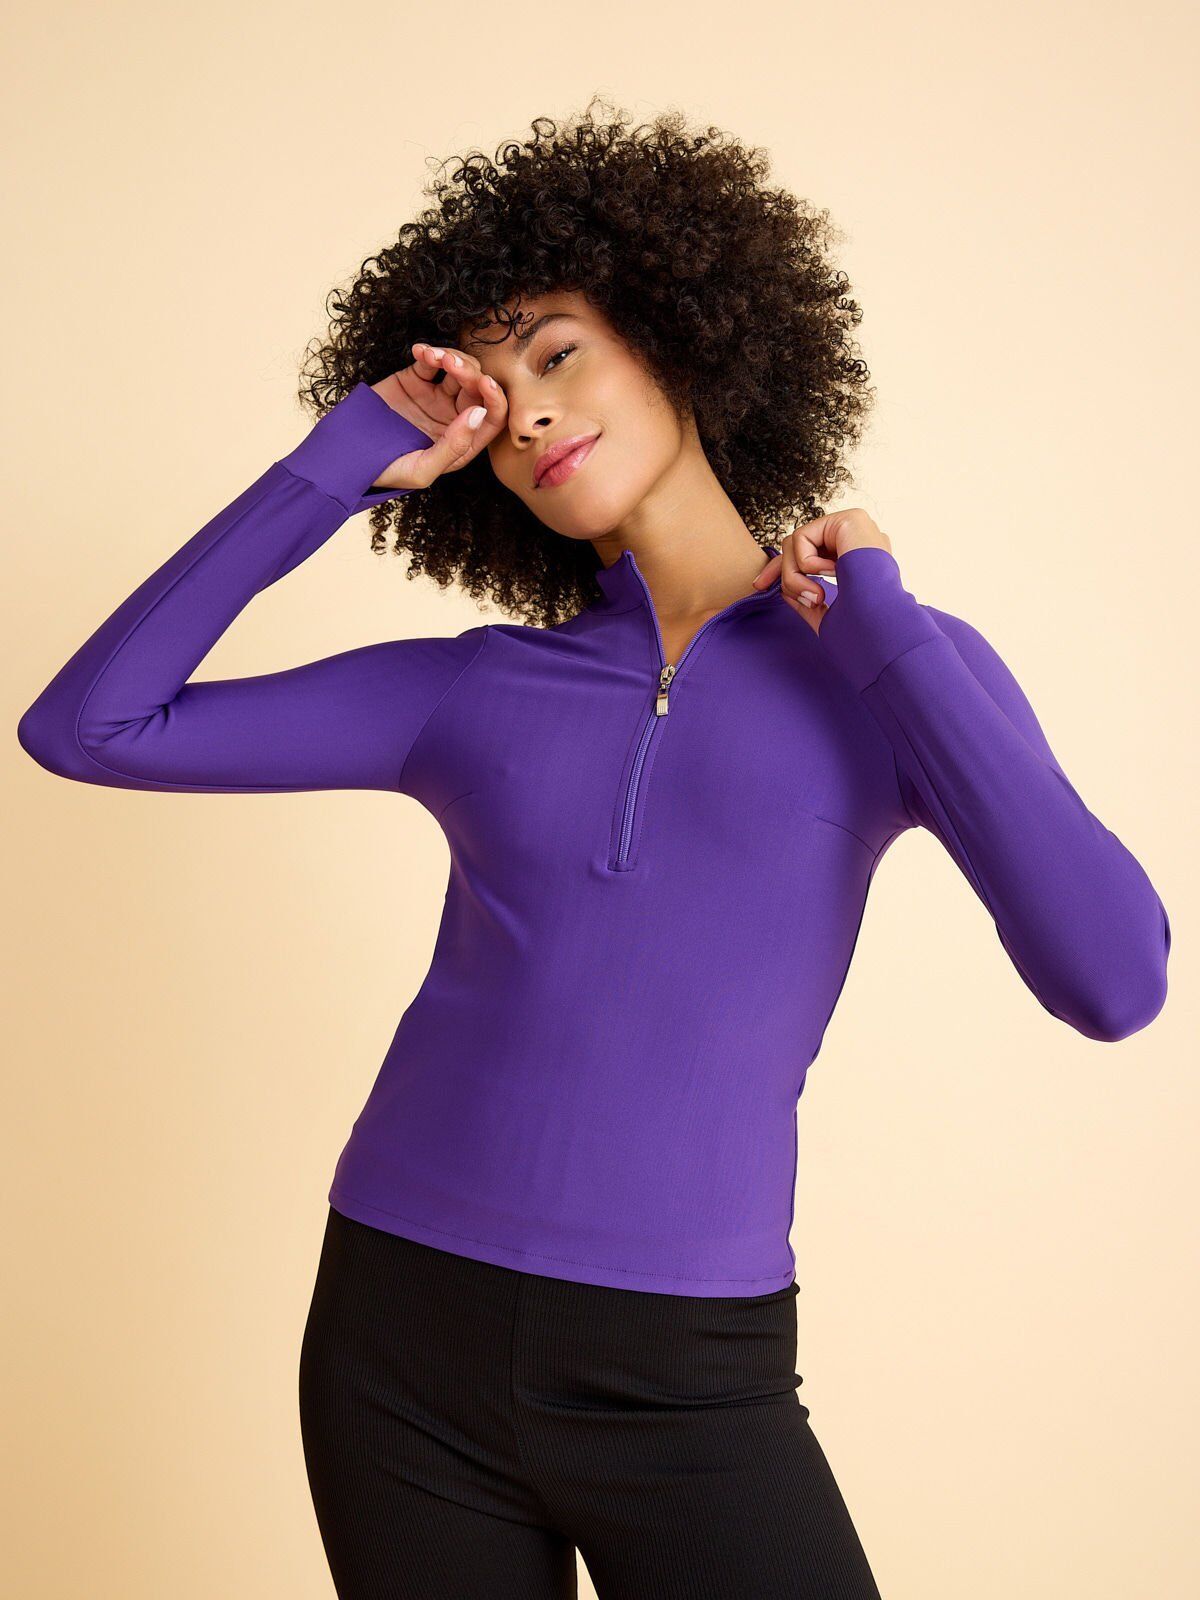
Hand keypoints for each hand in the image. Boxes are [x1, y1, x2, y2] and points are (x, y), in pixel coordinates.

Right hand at [366, 343, 508, 492]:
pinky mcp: (416, 380)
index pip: (492, 419)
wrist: (348, 454)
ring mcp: (436, 397)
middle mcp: (454, 418)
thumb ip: (453, 446)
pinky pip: (431, 360)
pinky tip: (420, 351)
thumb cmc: (387, 472)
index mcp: (463, 442)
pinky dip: (429, 351)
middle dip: (470, 372)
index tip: (485, 383)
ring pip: (459, 370)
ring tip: (434, 356)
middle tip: (451, 365)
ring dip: (452, 357)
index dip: (494, 399)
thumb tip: (478, 413)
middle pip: (477, 388)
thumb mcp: (421, 470)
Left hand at [752, 509, 891, 632]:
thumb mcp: (827, 615)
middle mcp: (855, 539)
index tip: (760, 586)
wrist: (882, 621)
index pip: (809, 554)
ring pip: (796, 543)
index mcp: (856, 559)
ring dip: (794, 576)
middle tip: (774, 591)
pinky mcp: (849, 519)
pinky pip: (803, 537)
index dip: (781, 570)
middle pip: (797, 545)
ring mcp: (854, 527)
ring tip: (816, 596)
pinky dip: (807, 563)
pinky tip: (832, 574)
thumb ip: (808, 601)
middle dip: (779, 571)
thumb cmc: (863, 626)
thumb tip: (785, 593)